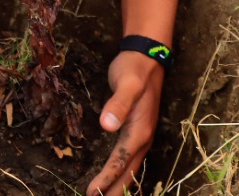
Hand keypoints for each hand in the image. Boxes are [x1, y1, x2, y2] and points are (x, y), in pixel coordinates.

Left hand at [85, 51, 164, 195]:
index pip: (121, 161)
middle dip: (114, 190)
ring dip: (119, 184)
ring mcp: (142, 135)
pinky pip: (129, 158)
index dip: (107, 179)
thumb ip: (118, 104)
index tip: (92, 192)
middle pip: (128, 171)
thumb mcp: (127, 83)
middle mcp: (143, 137)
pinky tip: (114, 177)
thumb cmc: (134, 70)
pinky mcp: (136, 130)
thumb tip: (107, 125)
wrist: (147, 57)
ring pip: (130, 167)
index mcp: (140, 130)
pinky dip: (121, 171)